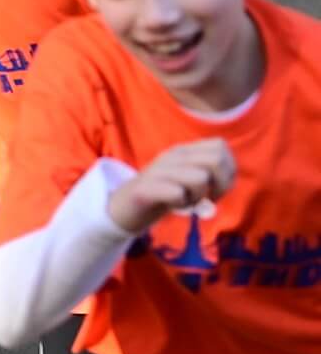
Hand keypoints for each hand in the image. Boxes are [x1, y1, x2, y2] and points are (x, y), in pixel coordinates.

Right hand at [107, 139, 235, 234]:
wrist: (124, 207)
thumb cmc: (162, 194)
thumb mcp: (188, 180)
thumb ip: (210, 176)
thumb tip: (229, 180)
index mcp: (183, 151)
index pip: (220, 147)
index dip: (228, 170)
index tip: (216, 187)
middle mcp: (172, 156)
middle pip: (216, 160)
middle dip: (220, 185)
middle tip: (207, 198)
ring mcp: (157, 170)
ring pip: (200, 177)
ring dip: (198, 196)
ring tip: (186, 202)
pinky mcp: (145, 189)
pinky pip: (177, 192)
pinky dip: (181, 204)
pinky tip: (172, 205)